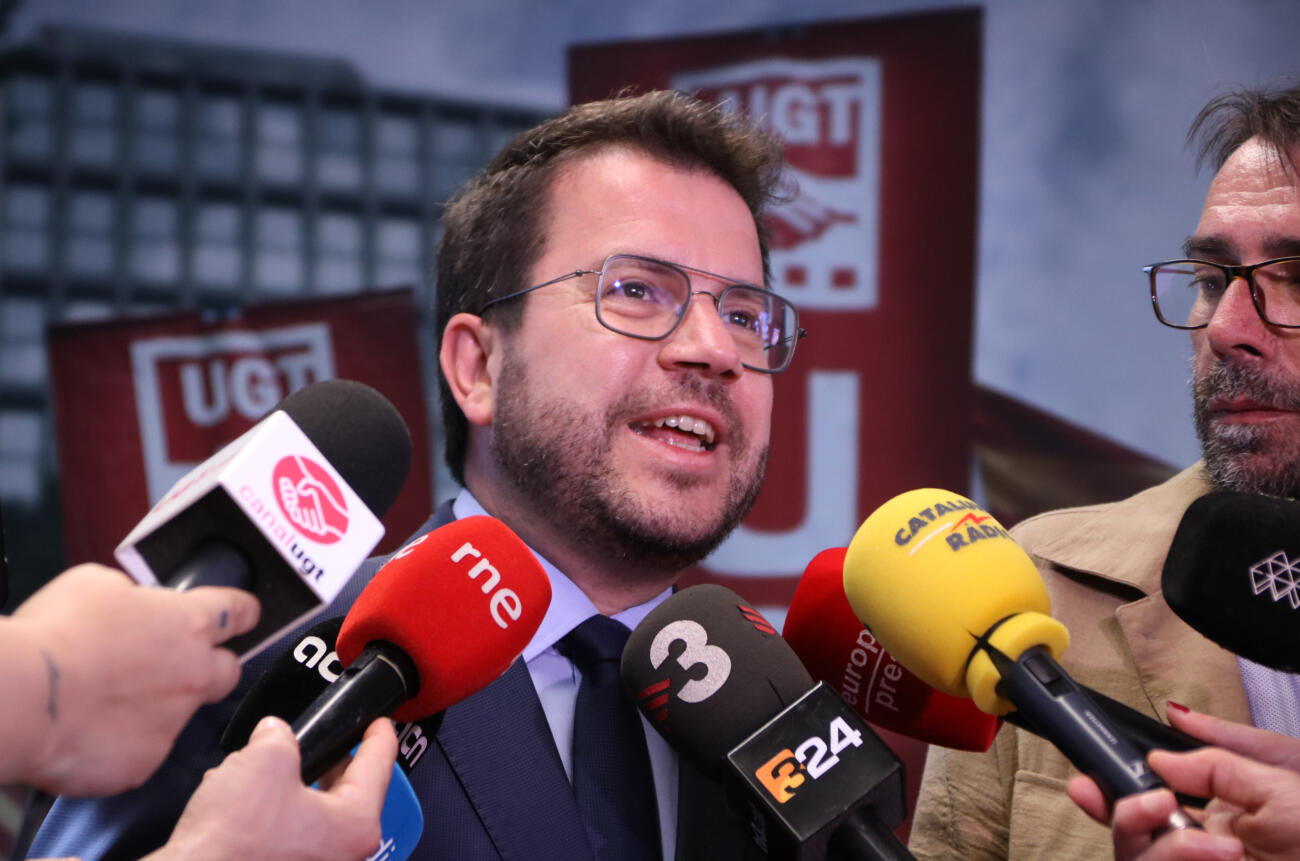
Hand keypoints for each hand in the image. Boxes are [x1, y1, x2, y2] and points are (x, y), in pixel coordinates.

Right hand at [4, 563, 258, 794]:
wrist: (26, 697)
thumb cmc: (56, 635)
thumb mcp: (97, 585)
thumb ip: (132, 596)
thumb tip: (133, 606)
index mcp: (188, 623)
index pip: (238, 613)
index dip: (243, 613)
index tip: (246, 615)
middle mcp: (193, 673)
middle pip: (228, 671)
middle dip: (212, 666)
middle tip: (177, 664)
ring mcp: (173, 722)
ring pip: (179, 714)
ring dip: (155, 706)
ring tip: (106, 700)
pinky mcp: (145, 762)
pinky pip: (142, 751)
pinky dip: (122, 743)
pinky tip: (91, 731)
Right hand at [147, 716, 396, 860]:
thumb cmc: (232, 840)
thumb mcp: (266, 760)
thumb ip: (280, 736)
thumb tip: (274, 734)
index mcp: (355, 825)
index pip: (378, 767)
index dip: (379, 735)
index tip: (380, 722)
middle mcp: (341, 855)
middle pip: (344, 790)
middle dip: (322, 760)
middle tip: (318, 738)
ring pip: (307, 811)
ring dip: (284, 787)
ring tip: (258, 768)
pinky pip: (282, 833)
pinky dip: (265, 813)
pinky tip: (238, 800)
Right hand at [1068, 704, 1299, 859]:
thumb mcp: (1279, 770)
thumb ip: (1219, 750)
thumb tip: (1167, 731)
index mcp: (1215, 813)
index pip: (1143, 803)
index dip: (1107, 793)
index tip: (1086, 783)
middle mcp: (1204, 847)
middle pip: (1128, 837)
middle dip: (1123, 816)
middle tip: (1147, 805)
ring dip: (1163, 847)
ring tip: (1212, 845)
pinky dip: (1180, 859)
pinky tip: (1219, 856)